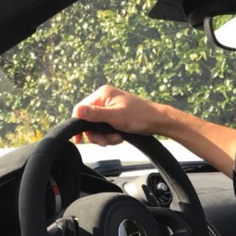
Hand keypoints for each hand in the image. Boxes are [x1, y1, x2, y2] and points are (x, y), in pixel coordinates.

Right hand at [72, 85, 186, 146]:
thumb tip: (77, 111)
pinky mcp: (116, 116)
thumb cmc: (140, 116)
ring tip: (117, 138)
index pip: (81, 109)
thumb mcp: (115, 116)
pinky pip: (106, 128)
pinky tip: (120, 137)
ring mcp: (110, 108)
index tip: (79, 139)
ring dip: (106, 136)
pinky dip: (111, 135)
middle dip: (97, 133)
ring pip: (98, 126)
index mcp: (102, 94)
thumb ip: (95, 114)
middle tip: (106, 141)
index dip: (79, 125)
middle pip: (89, 120)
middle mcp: (105, 99)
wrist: (158, 121)